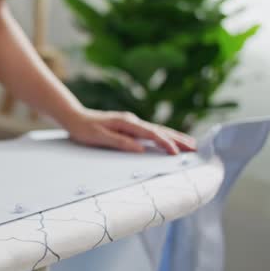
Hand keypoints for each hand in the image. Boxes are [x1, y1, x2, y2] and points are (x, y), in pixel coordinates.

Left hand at [62, 108, 195, 154]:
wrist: (74, 117)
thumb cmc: (84, 128)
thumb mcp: (99, 137)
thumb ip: (119, 142)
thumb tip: (140, 149)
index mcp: (126, 123)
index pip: (151, 134)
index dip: (165, 143)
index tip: (176, 153)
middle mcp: (132, 121)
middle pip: (160, 130)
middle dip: (178, 139)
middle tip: (196, 148)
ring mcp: (131, 123)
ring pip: (158, 130)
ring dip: (174, 137)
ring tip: (190, 143)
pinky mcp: (129, 127)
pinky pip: (151, 132)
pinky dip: (164, 136)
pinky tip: (170, 140)